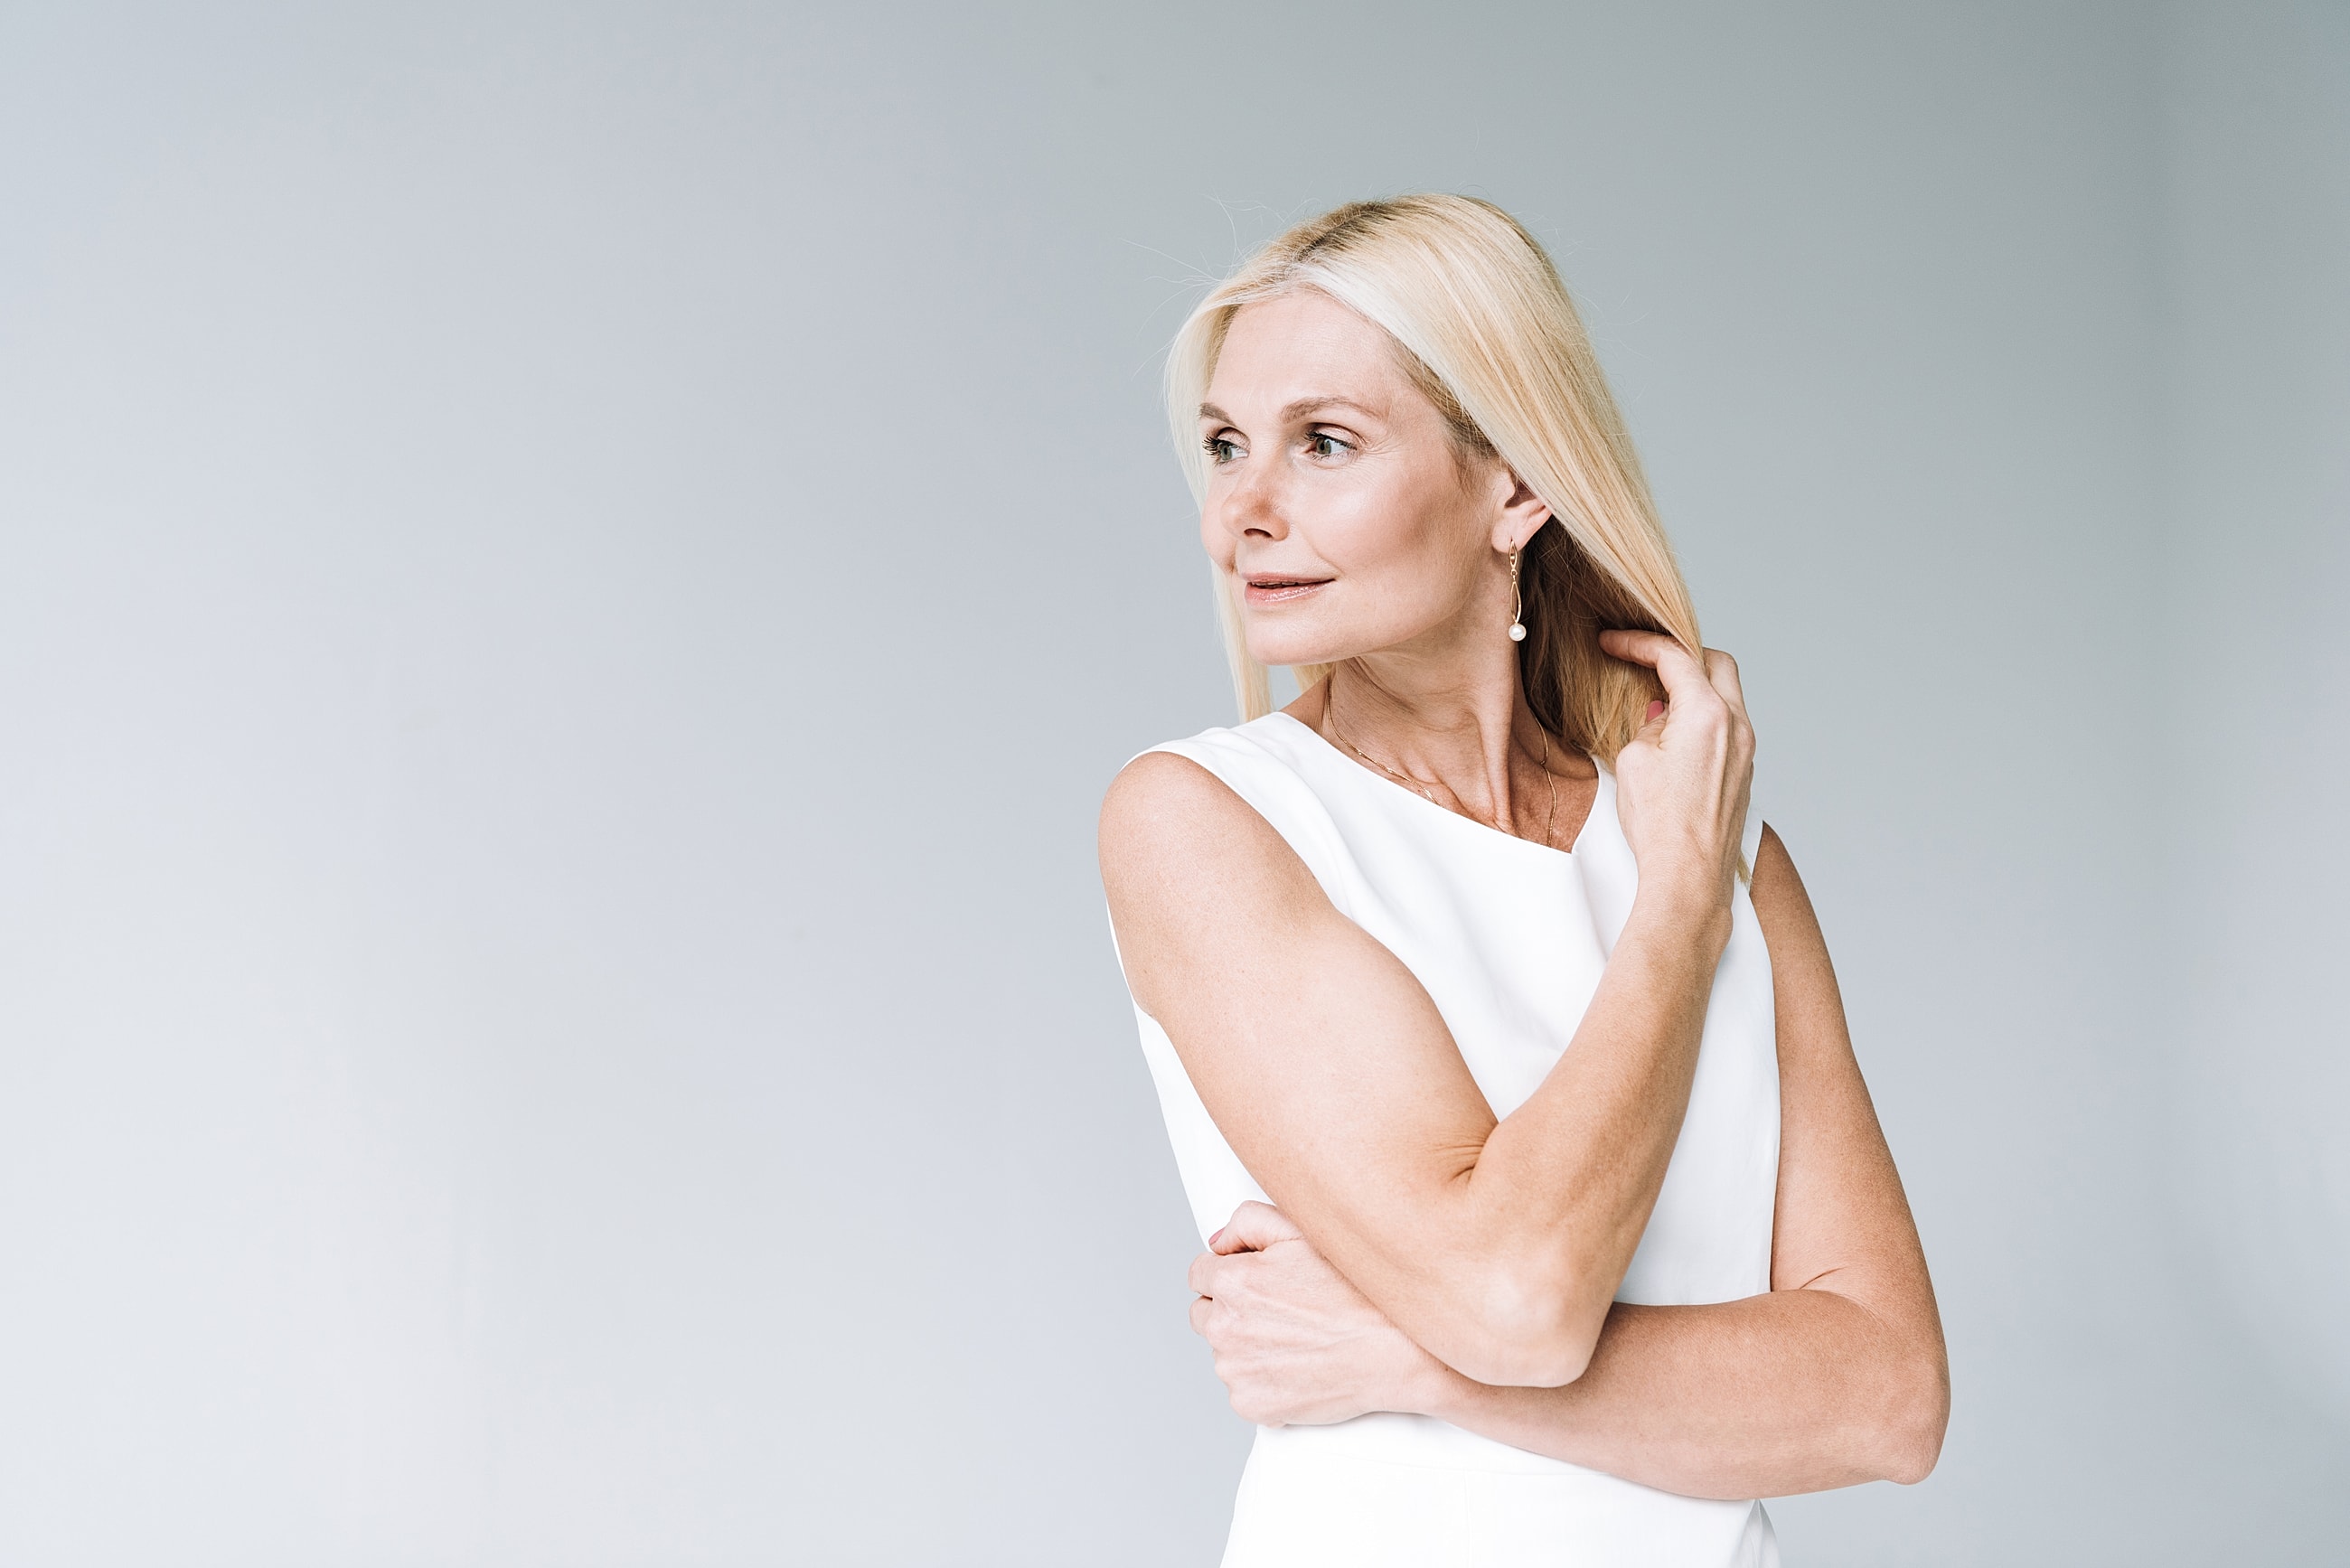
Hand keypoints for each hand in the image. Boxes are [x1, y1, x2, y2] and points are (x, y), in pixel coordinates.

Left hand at [1187, 1201, 1448, 1426]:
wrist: (1395, 1351)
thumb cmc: (1356, 1290)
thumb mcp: (1303, 1231)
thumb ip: (1248, 1222)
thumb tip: (1218, 1241)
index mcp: (1231, 1281)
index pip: (1199, 1274)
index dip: (1228, 1273)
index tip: (1255, 1283)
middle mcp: (1224, 1327)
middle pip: (1205, 1315)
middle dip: (1231, 1311)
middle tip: (1279, 1313)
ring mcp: (1236, 1371)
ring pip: (1225, 1354)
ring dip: (1248, 1347)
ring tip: (1297, 1340)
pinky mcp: (1251, 1405)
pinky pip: (1243, 1389)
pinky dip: (1264, 1381)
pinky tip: (1298, 1367)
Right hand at [1596, 631, 1753, 914]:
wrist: (1688, 877)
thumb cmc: (1660, 825)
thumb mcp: (1635, 760)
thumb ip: (1651, 725)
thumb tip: (1663, 718)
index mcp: (1708, 713)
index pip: (1675, 657)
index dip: (1639, 643)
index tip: (1612, 642)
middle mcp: (1736, 726)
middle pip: (1717, 664)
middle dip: (1681, 655)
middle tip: (1647, 660)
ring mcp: (1745, 751)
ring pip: (1727, 696)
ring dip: (1694, 689)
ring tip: (1656, 702)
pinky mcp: (1743, 774)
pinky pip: (1728, 728)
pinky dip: (1704, 718)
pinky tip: (1674, 737)